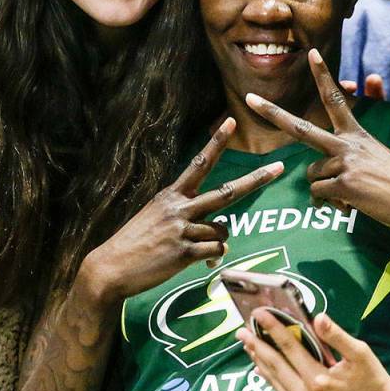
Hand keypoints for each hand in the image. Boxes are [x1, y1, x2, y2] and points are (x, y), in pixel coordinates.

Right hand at [81, 118, 282, 307]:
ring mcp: (182, 230)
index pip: (200, 163)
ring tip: (195, 250)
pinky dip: (211, 260)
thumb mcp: (155, 217)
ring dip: (215, 243)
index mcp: (171, 195)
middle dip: (256, 180)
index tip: (231, 122)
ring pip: (221, 231)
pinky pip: (215, 253)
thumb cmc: (135, 243)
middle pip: (227, 192)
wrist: (110, 268)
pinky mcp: (184, 253)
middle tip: (279, 168)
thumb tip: (213, 229)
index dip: (216, 143)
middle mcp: (179, 208)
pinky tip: (196, 264)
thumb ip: (184, 216)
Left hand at [237, 309, 389, 390]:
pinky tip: (263, 368)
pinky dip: (271, 378)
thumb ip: (336, 335)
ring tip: (248, 345)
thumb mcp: (360, 353)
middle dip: (256, 346)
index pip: (289, 348)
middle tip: (241, 330)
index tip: (259, 314)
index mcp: (319, 380)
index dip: (272, 328)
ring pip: (275, 382)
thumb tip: (318, 317)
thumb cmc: (374, 381)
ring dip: (260, 361)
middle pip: (275, 366)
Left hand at [245, 49, 389, 233]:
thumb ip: (363, 133)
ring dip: (325, 188)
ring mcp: (343, 163)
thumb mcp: (379, 151)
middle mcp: (346, 144)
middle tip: (249, 99)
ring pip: (311, 175)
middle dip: (272, 113)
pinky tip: (350, 204)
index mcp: (356, 134)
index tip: (312, 53)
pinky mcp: (343, 185)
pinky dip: (330, 203)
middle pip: (301, 127)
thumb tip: (366, 88)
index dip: (323, 75)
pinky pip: (319, 194)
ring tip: (351, 193)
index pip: (336, 99)